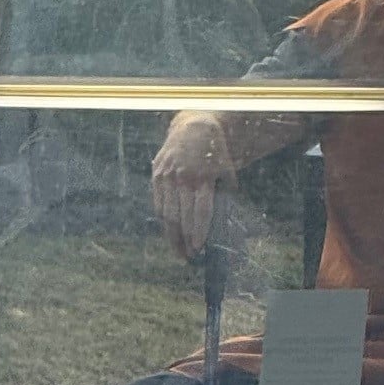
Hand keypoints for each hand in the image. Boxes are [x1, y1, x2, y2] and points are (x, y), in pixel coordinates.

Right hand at [151, 112, 234, 258]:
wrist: (193, 128)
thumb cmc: (215, 154)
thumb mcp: (226, 171)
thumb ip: (224, 194)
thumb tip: (225, 221)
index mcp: (202, 179)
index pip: (199, 212)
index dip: (198, 232)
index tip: (198, 248)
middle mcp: (182, 178)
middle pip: (181, 217)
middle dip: (184, 240)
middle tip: (188, 257)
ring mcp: (167, 177)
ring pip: (166, 213)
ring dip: (171, 235)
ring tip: (178, 250)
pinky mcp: (157, 175)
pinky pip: (158, 203)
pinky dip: (164, 220)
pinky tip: (170, 231)